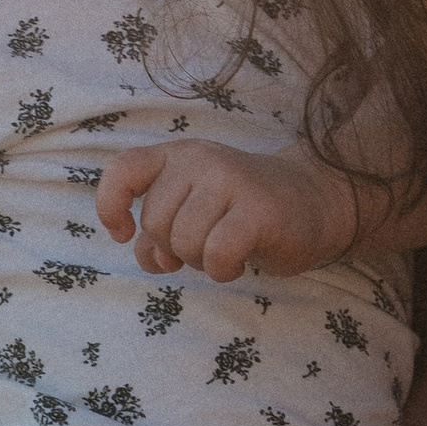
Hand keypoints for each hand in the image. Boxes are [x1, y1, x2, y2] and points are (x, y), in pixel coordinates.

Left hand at [95, 140, 359, 280]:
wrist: (315, 203)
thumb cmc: (243, 212)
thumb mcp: (193, 209)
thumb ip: (160, 229)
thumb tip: (147, 255)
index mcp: (178, 155)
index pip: (122, 170)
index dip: (110, 205)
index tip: (124, 234)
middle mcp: (200, 160)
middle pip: (155, 222)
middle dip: (174, 248)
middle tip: (206, 244)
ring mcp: (230, 181)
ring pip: (183, 242)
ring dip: (201, 262)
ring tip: (225, 250)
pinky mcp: (258, 210)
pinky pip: (217, 253)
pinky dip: (223, 270)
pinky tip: (238, 262)